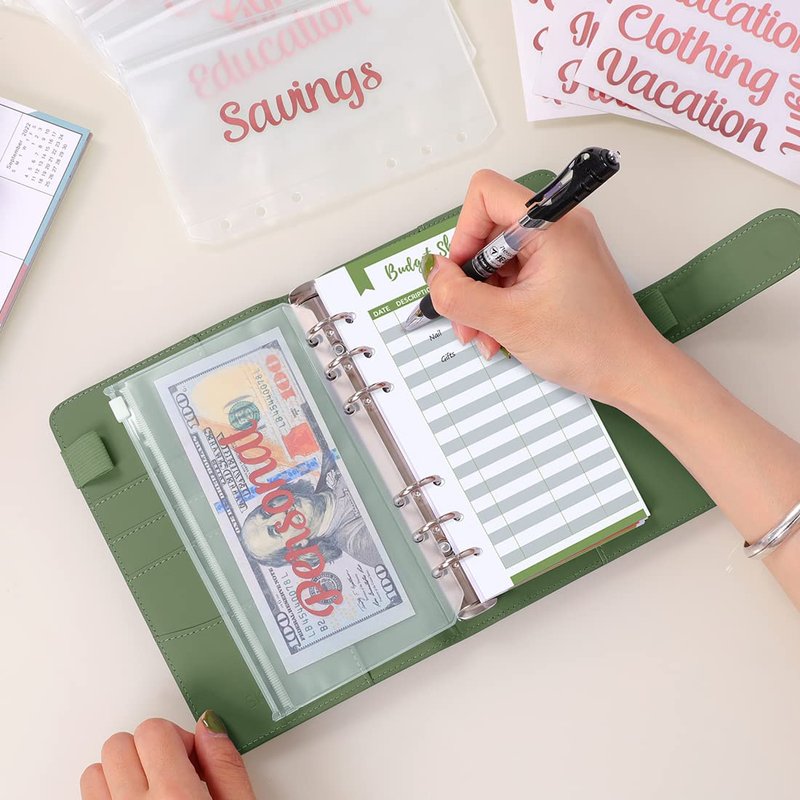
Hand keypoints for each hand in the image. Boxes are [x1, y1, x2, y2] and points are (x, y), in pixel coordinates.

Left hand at [80, 712, 256, 799]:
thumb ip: (227, 766)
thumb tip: (209, 725)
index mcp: (176, 797)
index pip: (153, 731)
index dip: (175, 738)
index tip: (191, 759)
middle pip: (119, 745)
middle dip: (147, 751)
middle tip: (172, 773)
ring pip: (96, 771)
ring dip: (122, 773)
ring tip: (150, 791)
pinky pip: (87, 797)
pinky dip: (107, 794)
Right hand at [426, 169, 669, 405]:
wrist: (631, 372)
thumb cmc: (590, 344)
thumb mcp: (508, 321)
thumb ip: (459, 295)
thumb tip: (435, 276)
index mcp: (552, 224)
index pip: (485, 194)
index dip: (463, 233)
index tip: (461, 274)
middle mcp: (559, 227)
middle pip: (487, 231)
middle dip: (469, 277)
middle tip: (465, 316)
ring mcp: (561, 249)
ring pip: (497, 259)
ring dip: (481, 298)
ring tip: (483, 335)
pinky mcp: (561, 269)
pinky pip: (515, 275)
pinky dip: (499, 303)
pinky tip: (498, 334)